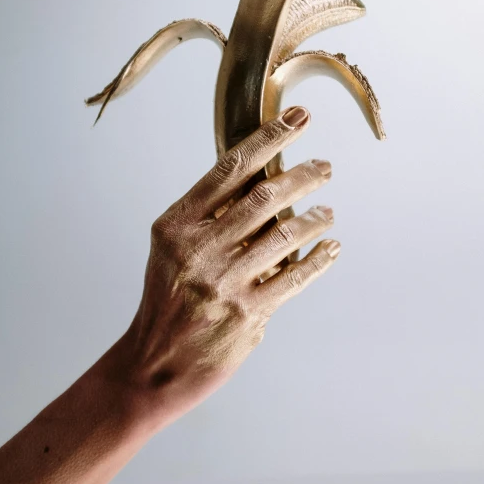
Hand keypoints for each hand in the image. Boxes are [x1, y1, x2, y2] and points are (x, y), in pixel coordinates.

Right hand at [116, 105, 340, 431]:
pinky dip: (318, 258)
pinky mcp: (247, 314)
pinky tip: (331, 246)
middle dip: (302, 175)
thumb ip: (209, 215)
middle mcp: (200, 249)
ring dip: (315, 217)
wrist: (153, 364)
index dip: (269, 138)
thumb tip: (261, 176)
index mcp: (178, 225)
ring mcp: (225, 283)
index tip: (297, 119)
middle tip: (324, 166)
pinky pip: (294, 276)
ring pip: (285, 234)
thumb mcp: (171, 248)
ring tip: (328, 209)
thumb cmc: (166, 299)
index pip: (230, 167)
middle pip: (264, 196)